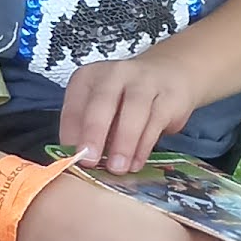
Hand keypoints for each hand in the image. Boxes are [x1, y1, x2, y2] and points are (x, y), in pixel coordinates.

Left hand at [57, 44, 204, 176]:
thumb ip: (87, 130)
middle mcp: (115, 74)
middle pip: (102, 102)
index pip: (74, 107)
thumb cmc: (125, 99)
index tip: (71, 159)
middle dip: (94, 133)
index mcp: (88, 77)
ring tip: (117, 168)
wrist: (170, 72)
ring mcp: (144, 82)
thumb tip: (77, 162)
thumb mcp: (100, 109)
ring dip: (123, 143)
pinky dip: (144, 146)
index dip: (70, 135)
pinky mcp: (169, 96)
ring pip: (133, 111)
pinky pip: (155, 122)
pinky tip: (136, 163)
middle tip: (90, 161)